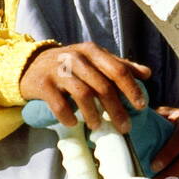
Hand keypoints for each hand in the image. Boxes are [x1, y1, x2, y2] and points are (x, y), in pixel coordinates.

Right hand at [19, 42, 150, 132]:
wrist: (31, 65)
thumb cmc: (70, 66)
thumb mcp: (94, 60)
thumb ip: (119, 66)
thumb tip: (147, 74)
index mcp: (92, 51)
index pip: (118, 70)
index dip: (131, 89)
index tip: (141, 106)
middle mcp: (76, 58)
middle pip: (103, 86)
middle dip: (116, 110)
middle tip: (124, 127)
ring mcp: (58, 70)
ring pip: (83, 94)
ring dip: (93, 114)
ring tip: (98, 127)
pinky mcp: (43, 84)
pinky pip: (59, 104)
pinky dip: (68, 116)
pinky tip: (73, 123)